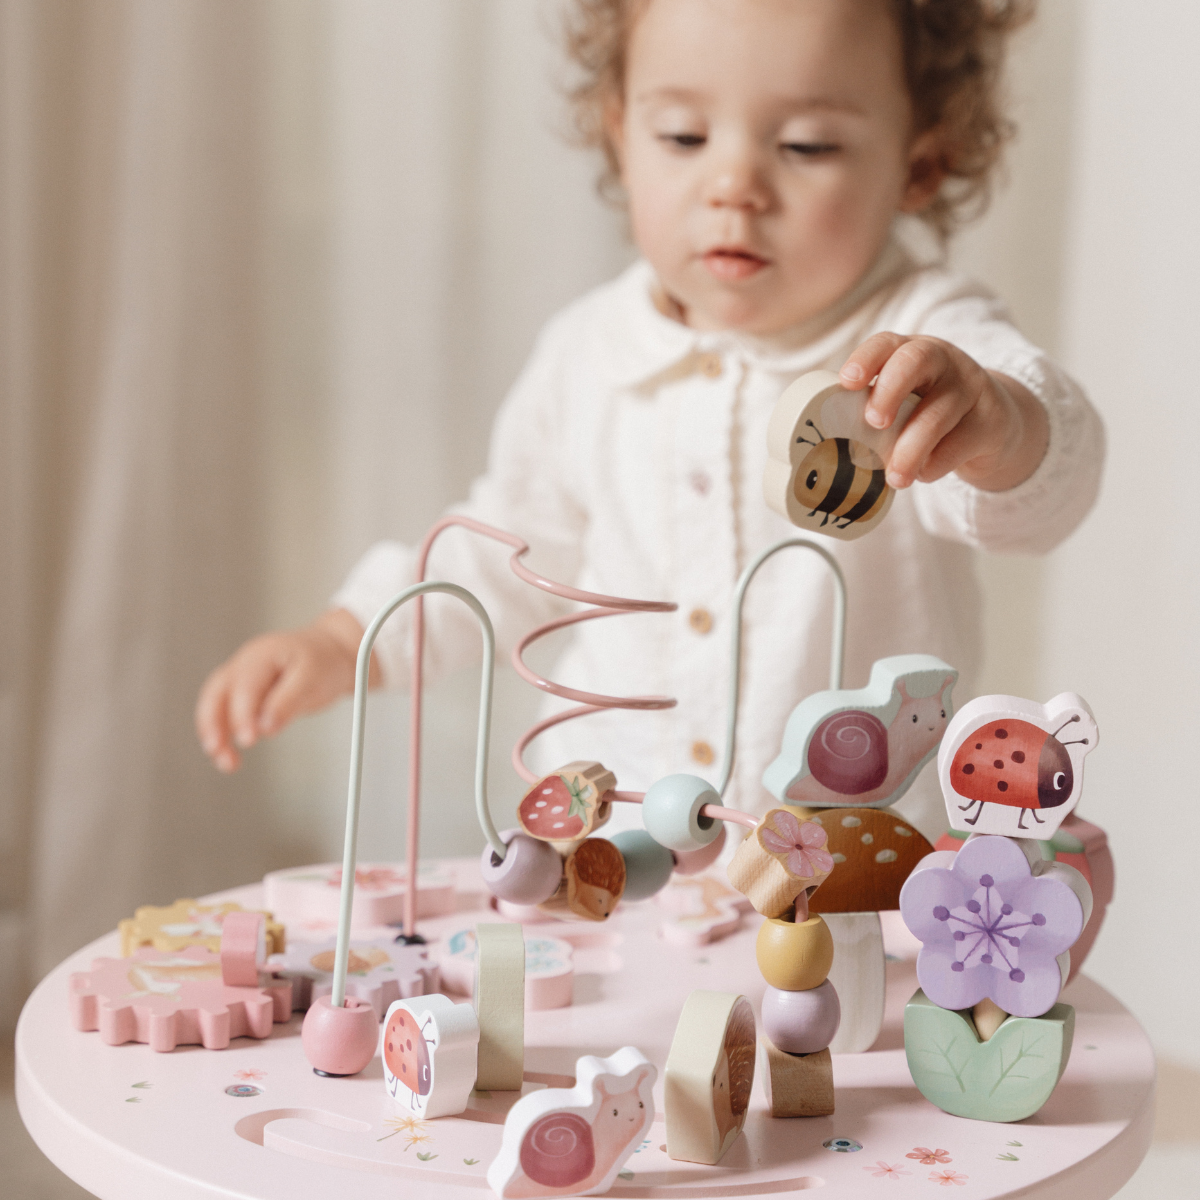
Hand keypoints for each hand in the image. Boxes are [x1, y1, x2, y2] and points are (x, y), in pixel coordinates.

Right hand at [195, 608, 377, 771]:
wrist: (330, 653)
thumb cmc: (322, 662)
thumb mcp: (312, 679)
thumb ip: (288, 702)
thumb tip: (265, 726)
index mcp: (261, 656)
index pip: (244, 687)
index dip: (242, 715)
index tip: (248, 740)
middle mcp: (244, 665)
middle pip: (216, 695)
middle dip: (214, 725)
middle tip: (219, 752)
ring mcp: (239, 679)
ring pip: (215, 706)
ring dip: (214, 735)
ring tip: (227, 763)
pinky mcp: (242, 695)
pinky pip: (224, 715)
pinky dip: (223, 735)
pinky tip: (229, 756)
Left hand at [838, 333, 1049, 492]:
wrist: (992, 424)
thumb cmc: (926, 413)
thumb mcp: (903, 402)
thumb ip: (871, 413)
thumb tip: (822, 451)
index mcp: (909, 352)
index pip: (886, 344)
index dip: (865, 359)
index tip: (847, 383)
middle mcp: (941, 361)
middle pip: (916, 361)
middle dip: (890, 391)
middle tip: (874, 423)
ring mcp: (970, 387)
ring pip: (938, 413)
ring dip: (911, 448)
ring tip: (895, 479)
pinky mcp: (990, 419)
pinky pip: (961, 442)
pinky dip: (937, 464)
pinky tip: (923, 474)